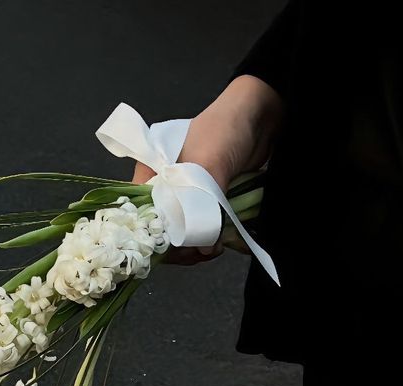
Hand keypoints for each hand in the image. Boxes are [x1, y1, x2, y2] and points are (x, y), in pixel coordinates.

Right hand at [131, 76, 282, 265]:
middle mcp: (164, 187)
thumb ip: (201, 204)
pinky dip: (208, 240)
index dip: (155, 237)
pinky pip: (200, 230)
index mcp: (151, 173)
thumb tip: (203, 246)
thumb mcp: (207, 163)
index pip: (143, 215)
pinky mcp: (205, 203)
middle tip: (199, 251)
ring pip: (182, 234)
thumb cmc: (226, 128)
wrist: (259, 116)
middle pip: (161, 230)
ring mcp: (185, 196)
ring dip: (196, 246)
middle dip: (179, 246)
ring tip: (212, 248)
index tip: (177, 248)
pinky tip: (217, 243)